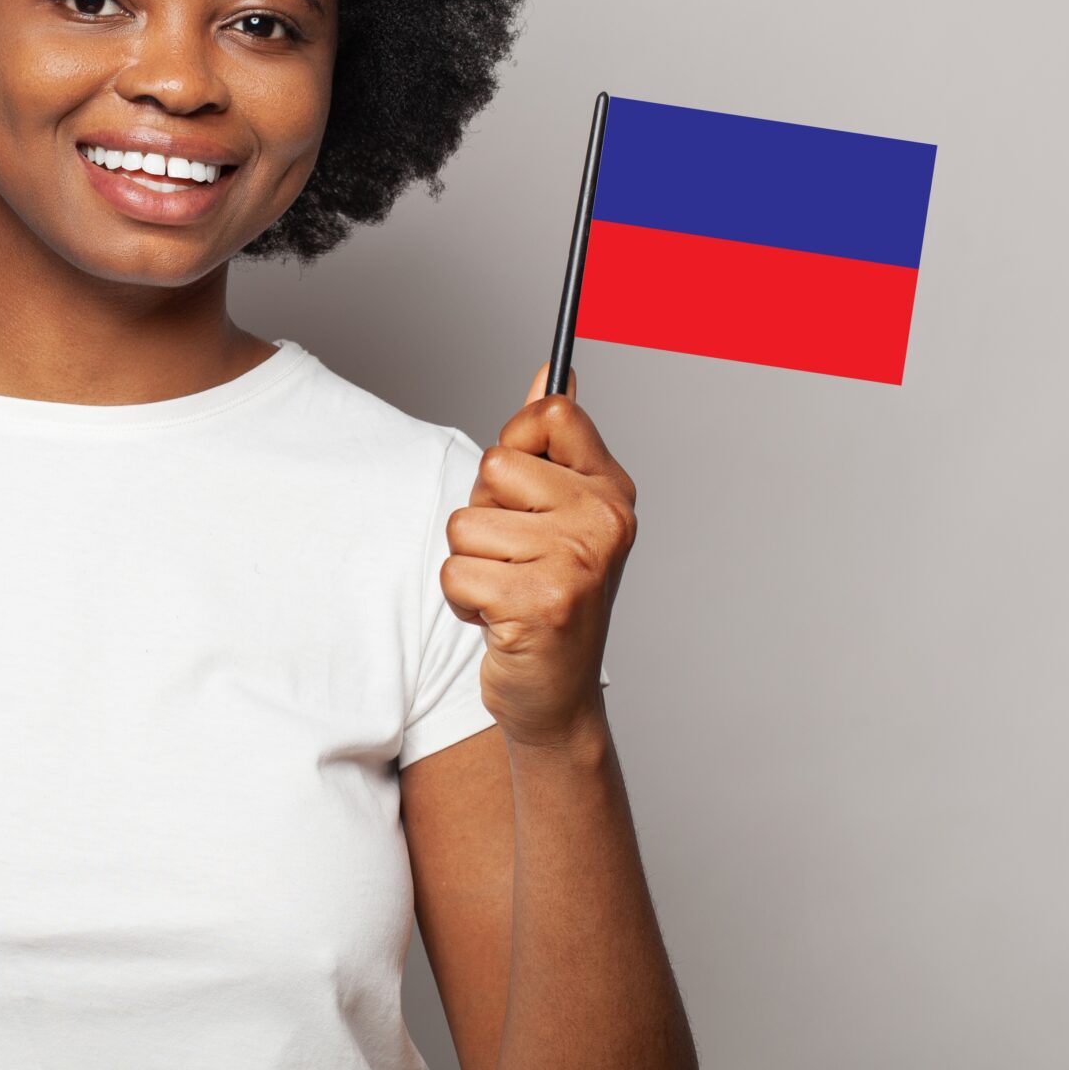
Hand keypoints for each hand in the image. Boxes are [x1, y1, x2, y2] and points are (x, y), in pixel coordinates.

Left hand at [439, 362, 637, 749]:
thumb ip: (553, 442)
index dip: (517, 445)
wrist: (557, 699)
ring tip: (507, 590)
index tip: (523, 489)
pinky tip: (498, 619)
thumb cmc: (550, 598)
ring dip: (471, 563)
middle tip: (516, 556)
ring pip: (466, 523)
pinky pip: (457, 571)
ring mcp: (578, 561)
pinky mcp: (541, 604)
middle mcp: (605, 519)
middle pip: (495, 465)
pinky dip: (463, 601)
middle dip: (485, 512)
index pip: (551, 413)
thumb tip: (555, 370)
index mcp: (612, 488)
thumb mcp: (560, 514)